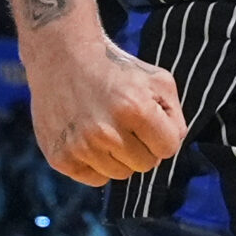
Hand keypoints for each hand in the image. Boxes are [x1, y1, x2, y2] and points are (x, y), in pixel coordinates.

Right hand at [24, 32, 185, 185]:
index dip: (162, 134)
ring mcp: (81, 147)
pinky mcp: (61, 157)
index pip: (168, 148)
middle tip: (124, 122)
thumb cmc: (115, 69)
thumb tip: (170, 146)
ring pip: (120, 174)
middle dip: (141, 146)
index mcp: (134, 108)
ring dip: (118, 156)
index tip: (148, 120)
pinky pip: (95, 178)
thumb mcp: (156, 79)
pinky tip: (88, 138)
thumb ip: (174, 115)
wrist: (62, 56)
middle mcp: (106, 131)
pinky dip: (96, 163)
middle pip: (145, 165)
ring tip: (105, 127)